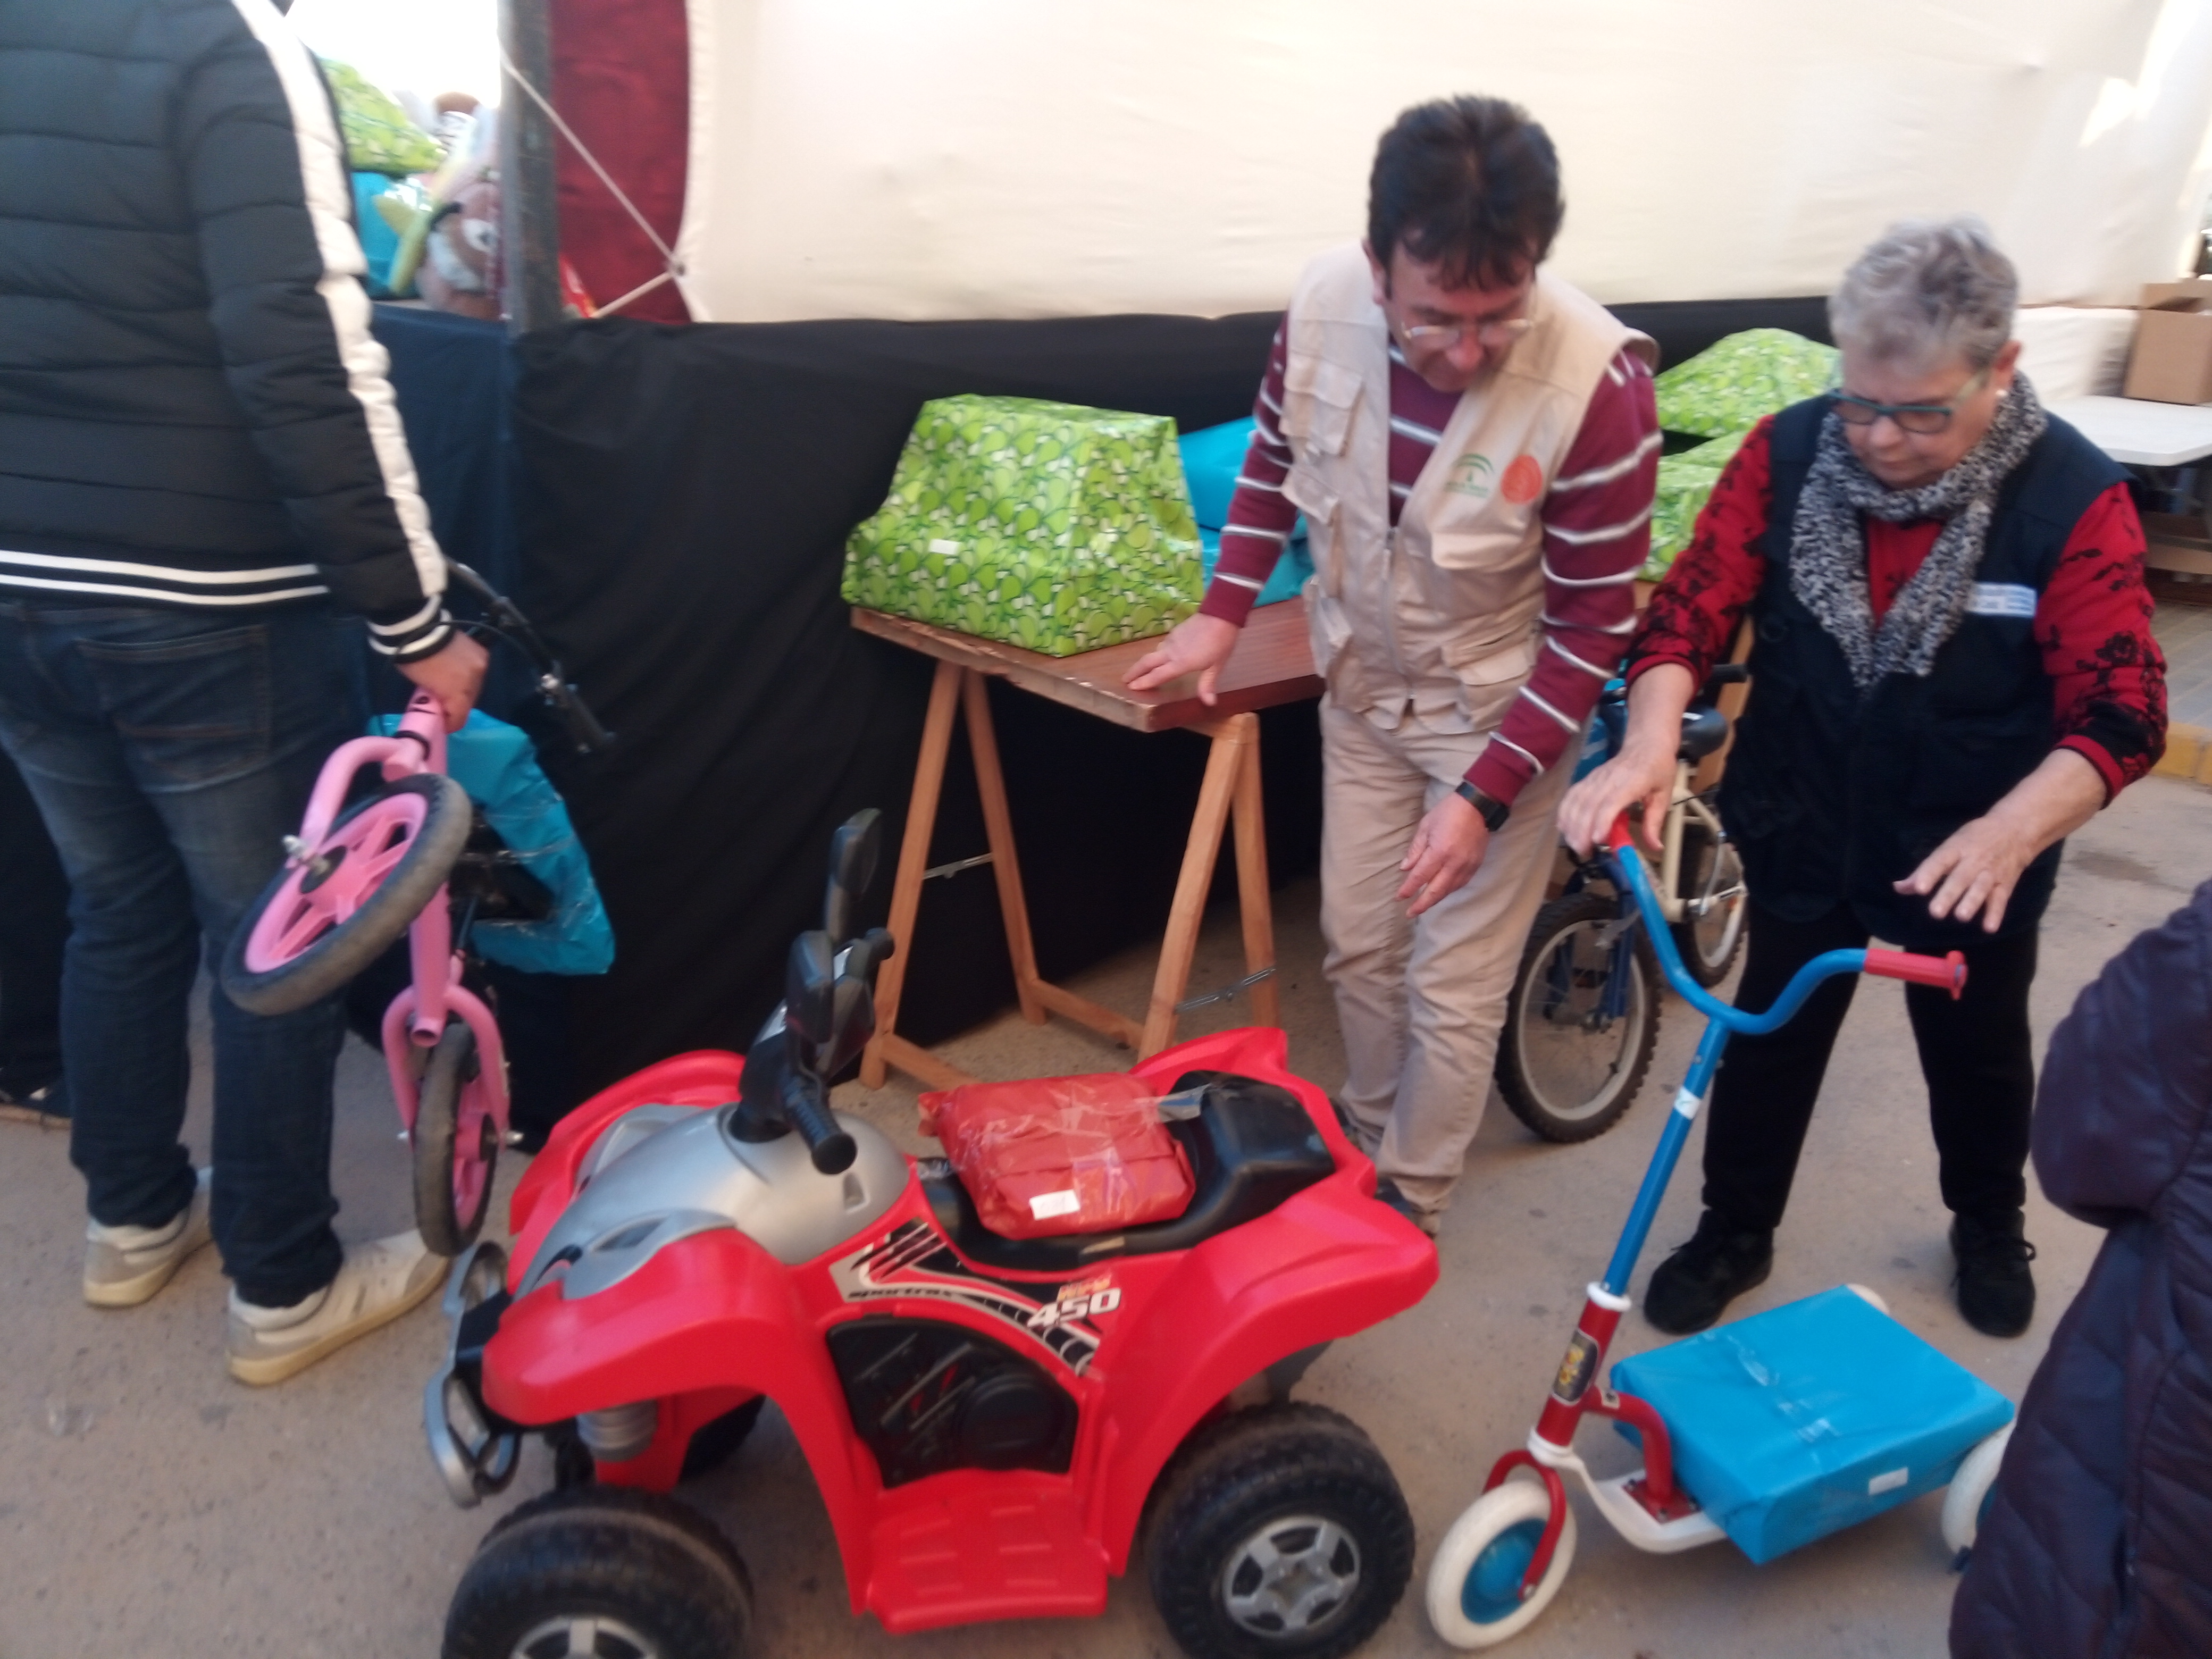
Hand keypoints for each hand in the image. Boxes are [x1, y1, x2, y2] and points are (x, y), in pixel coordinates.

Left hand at [399, 630, 489, 731]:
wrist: (418, 628)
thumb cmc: (414, 660)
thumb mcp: (421, 686)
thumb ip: (436, 698)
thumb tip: (441, 703)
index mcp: (459, 691)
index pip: (460, 717)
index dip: (450, 724)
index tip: (442, 725)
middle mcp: (475, 680)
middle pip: (470, 702)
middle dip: (457, 706)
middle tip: (445, 705)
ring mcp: (480, 665)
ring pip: (475, 687)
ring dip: (464, 690)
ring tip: (451, 686)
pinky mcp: (481, 652)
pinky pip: (477, 671)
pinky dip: (468, 675)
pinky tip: (458, 672)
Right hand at [1124, 613, 1240, 703]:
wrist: (1220, 615)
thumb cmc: (1220, 643)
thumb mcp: (1216, 666)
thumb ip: (1208, 684)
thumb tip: (1209, 703)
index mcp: (1181, 663)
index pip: (1158, 675)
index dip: (1144, 682)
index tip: (1131, 687)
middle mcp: (1171, 652)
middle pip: (1147, 662)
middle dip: (1134, 671)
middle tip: (1125, 679)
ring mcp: (1171, 640)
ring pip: (1154, 653)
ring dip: (1145, 662)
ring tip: (1141, 670)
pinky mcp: (1174, 632)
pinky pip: (1162, 645)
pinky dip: (1157, 653)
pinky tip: (1161, 655)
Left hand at [1398, 790, 1489, 916]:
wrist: (1477, 807)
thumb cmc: (1447, 813)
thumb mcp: (1425, 827)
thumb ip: (1415, 850)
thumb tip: (1405, 869)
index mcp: (1439, 852)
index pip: (1420, 877)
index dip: (1408, 889)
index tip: (1399, 897)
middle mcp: (1454, 863)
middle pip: (1436, 890)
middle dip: (1422, 904)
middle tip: (1410, 913)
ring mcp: (1467, 866)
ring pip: (1449, 890)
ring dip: (1435, 900)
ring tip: (1423, 905)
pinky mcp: (1476, 865)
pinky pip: (1461, 884)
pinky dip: (1449, 891)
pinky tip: (1441, 893)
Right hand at [1557, 743, 1673, 857]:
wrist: (1645, 743)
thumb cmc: (1657, 768)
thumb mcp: (1663, 795)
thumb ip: (1655, 822)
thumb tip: (1655, 848)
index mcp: (1631, 782)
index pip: (1610, 802)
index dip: (1601, 822)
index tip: (1597, 840)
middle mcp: (1608, 779)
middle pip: (1588, 805)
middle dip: (1582, 831)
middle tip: (1584, 852)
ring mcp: (1594, 778)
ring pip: (1576, 801)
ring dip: (1571, 824)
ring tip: (1575, 845)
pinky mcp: (1587, 779)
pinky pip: (1571, 796)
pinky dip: (1564, 812)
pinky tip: (1564, 827)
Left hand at [1894, 809, 2039, 932]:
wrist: (2015, 829)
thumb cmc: (1974, 839)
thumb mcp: (1949, 847)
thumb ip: (1924, 870)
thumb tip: (1898, 888)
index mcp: (1955, 849)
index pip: (1940, 861)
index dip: (1929, 874)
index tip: (1918, 889)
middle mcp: (1973, 861)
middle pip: (1960, 878)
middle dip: (1948, 895)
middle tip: (1935, 912)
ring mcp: (1991, 872)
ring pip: (1980, 888)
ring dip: (1971, 903)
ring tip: (1960, 916)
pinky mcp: (2006, 883)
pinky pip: (2001, 899)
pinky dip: (1996, 913)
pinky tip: (1989, 928)